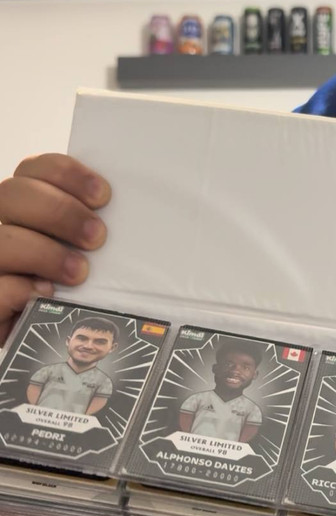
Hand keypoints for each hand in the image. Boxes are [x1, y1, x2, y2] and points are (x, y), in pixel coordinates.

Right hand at [0, 154, 109, 345]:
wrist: (54, 346)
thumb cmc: (82, 294)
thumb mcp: (94, 258)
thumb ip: (100, 235)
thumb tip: (141, 224)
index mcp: (28, 208)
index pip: (34, 170)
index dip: (65, 173)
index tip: (103, 195)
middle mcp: (4, 227)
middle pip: (13, 194)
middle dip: (60, 211)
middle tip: (98, 237)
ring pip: (2, 239)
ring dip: (46, 252)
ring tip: (80, 273)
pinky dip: (20, 289)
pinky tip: (47, 294)